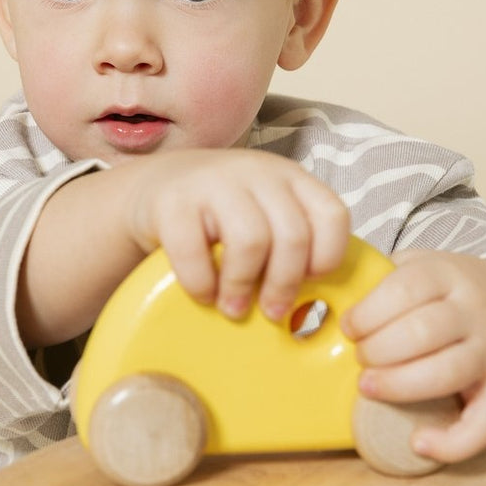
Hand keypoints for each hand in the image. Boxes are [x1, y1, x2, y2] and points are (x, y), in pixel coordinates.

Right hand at [127, 148, 349, 321]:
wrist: (154, 184)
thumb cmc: (219, 212)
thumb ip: (290, 241)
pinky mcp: (173, 201)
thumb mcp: (264, 212)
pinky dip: (201, 283)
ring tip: (234, 308)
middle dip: (285, 284)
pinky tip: (203, 293)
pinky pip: (195, 251)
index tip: (310, 282)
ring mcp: (213, 182)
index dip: (328, 256)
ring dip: (244, 287)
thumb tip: (317, 306)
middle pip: (292, 235)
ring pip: (250, 241)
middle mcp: (256, 172)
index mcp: (289, 177)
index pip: (331, 215)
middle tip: (273, 312)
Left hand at [341, 251, 485, 463]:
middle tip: (358, 358)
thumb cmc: (456, 290)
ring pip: (447, 373)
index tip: (348, 327)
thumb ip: (383, 275)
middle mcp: (474, 312)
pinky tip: (418, 443)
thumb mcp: (425, 265)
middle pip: (422, 332)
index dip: (368, 312)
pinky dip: (452, 442)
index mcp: (448, 275)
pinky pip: (484, 424)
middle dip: (378, 349)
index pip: (406, 289)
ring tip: (368, 387)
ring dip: (399, 386)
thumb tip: (322, 292)